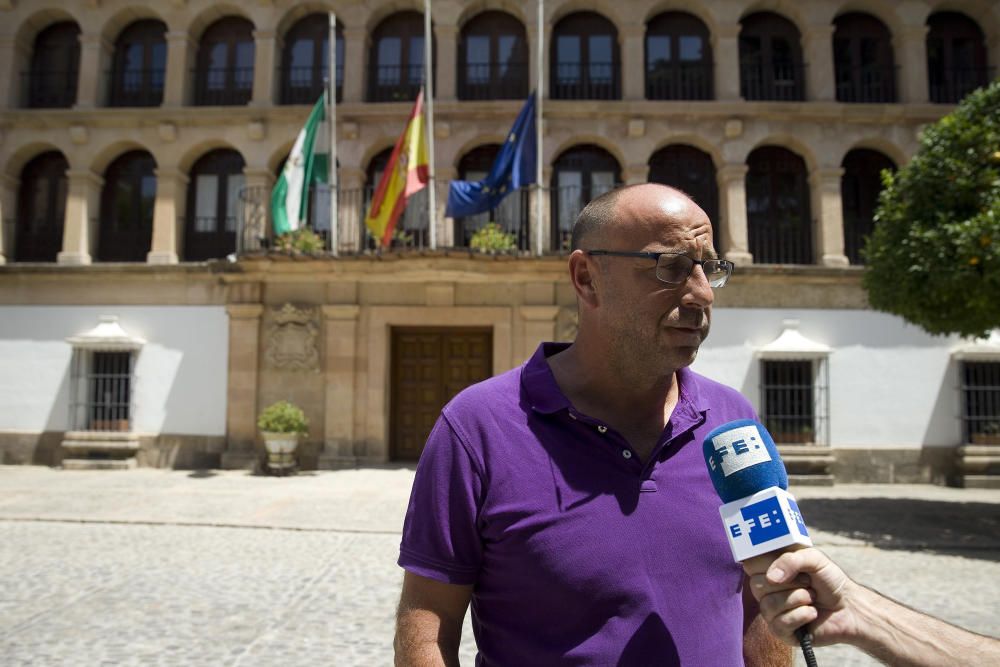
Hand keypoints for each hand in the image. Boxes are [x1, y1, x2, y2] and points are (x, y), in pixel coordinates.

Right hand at [742, 548, 860, 647]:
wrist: (849, 607)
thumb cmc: (830, 580)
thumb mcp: (814, 559)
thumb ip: (791, 560)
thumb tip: (772, 577)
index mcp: (770, 567)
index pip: (750, 564)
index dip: (766, 563)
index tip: (786, 563)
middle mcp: (767, 589)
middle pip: (756, 585)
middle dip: (789, 583)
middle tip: (806, 582)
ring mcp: (772, 611)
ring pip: (768, 605)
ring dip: (798, 599)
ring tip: (811, 598)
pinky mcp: (780, 630)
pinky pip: (780, 623)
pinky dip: (802, 615)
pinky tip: (812, 613)